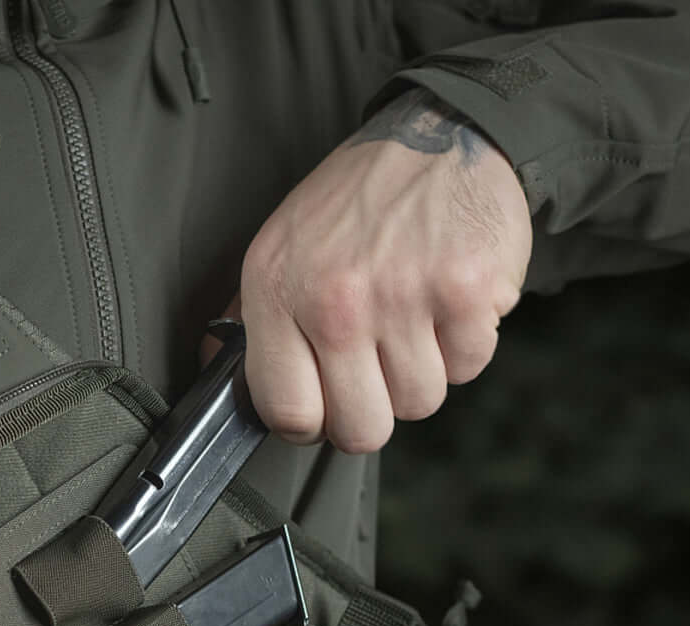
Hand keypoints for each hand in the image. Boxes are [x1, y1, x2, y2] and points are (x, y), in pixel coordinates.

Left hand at [228, 88, 531, 452]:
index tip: (325, 406)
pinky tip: (447, 303)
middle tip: (376, 369)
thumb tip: (220, 374)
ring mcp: (403, 297)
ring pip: (419, 403)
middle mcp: (335, 301)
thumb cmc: (355, 203)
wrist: (440, 131)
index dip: (312, 424)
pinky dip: (464, 344)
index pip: (289, 414)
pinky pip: (468, 367)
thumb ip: (254, 322)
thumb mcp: (279, 249)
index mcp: (277, 293)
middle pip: (361, 429)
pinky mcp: (466, 290)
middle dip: (372, 411)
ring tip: (413, 321)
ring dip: (422, 374)